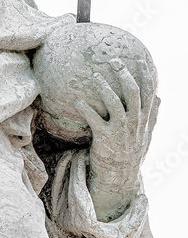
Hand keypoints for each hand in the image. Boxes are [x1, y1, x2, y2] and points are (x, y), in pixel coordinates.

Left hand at [75, 61, 158, 220]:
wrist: (119, 178)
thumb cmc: (130, 153)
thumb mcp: (146, 135)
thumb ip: (152, 117)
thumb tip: (160, 99)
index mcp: (143, 120)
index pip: (149, 94)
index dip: (146, 76)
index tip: (142, 59)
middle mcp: (134, 123)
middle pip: (133, 93)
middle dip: (125, 74)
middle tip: (115, 61)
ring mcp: (120, 131)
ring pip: (114, 103)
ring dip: (104, 87)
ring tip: (94, 76)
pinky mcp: (105, 138)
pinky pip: (95, 120)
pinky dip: (86, 109)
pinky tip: (78, 100)